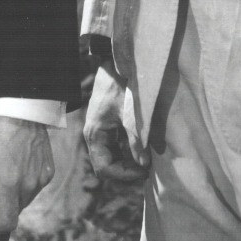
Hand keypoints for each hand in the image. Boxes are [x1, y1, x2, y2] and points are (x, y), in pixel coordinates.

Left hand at [0, 115, 53, 234]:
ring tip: (6, 171)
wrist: (23, 112)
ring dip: (13, 196)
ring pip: (25, 201)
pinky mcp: (49, 172)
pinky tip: (19, 166)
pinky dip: (25, 185)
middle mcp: (29, 186)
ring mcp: (41, 180)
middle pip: (14, 212)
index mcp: (10, 184)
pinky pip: (35, 188)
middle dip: (1, 207)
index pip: (7, 223)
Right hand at [83, 64, 149, 182]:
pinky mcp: (106, 127)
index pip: (104, 168)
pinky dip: (125, 155)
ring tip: (145, 165)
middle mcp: (93, 136)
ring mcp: (98, 132)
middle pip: (105, 167)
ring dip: (125, 165)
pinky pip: (113, 149)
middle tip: (146, 172)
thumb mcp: (131, 114)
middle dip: (125, 173)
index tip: (144, 173)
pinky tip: (141, 153)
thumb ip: (136, 140)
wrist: (116, 65)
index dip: (123, 175)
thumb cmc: (122, 87)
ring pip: (109, 159)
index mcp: (95, 134)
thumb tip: (143, 164)